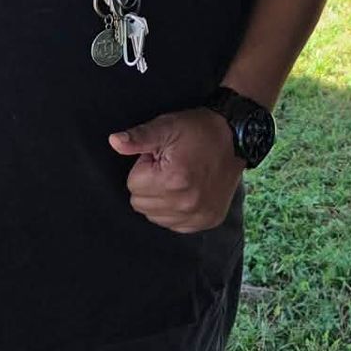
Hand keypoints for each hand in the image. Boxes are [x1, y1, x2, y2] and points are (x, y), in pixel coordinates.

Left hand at [109, 107, 243, 232]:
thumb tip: (114, 141)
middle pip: (141, 203)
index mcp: (173, 179)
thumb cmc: (199, 130)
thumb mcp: (167, 126)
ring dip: (161, 198)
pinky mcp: (206, 221)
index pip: (133, 184)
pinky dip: (175, 210)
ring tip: (180, 177)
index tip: (163, 156)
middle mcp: (186, 203)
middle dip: (150, 184)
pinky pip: (173, 224)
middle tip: (171, 166)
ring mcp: (198, 216)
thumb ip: (139, 137)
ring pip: (155, 216)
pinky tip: (188, 191)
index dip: (145, 166)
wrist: (236, 138)